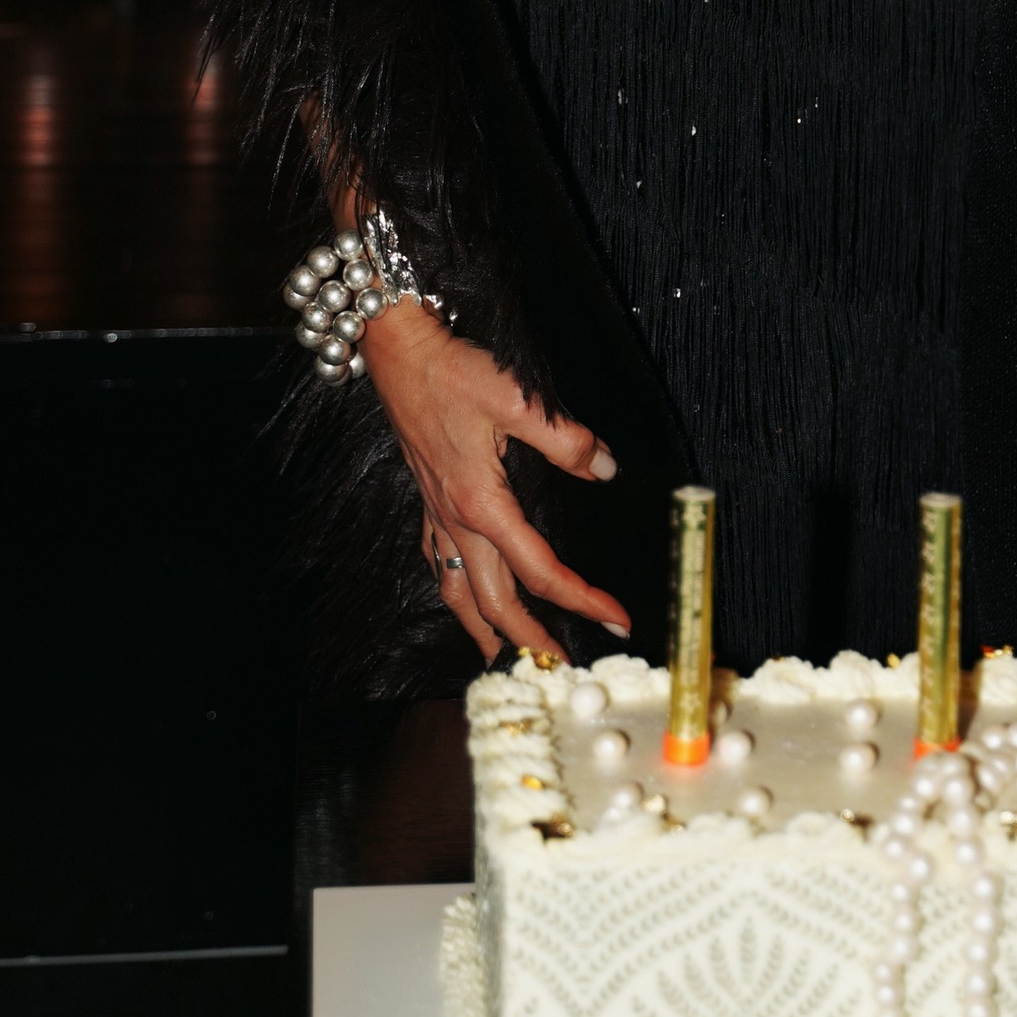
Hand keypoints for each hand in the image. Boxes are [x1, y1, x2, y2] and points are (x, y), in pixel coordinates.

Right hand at [362, 298, 629, 665]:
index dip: (582, 599)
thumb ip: (566, 440)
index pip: (541, 570)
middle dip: (531, 639)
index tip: (616, 620)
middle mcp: (456, 520)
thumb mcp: (519, 399)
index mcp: (483, 504)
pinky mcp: (426, 499)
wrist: (399, 351)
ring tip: (506, 657)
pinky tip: (465, 593)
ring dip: (484, 631)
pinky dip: (456, 591)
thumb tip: (605, 470)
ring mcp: (436, 513)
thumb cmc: (455, 371)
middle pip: (494, 601)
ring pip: (458, 592)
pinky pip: (440, 563)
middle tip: (564, 666)